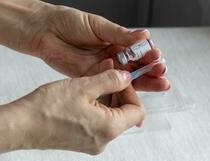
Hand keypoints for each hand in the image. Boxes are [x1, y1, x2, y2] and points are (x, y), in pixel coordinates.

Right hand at [12, 69, 144, 153]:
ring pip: (110, 118)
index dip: (132, 91)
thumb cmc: (49, 108)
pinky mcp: (81, 142)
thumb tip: (127, 77)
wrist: (21, 126)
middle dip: (118, 93)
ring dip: (106, 99)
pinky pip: (97, 124)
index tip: (120, 78)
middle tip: (105, 74)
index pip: (137, 110)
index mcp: (110, 128)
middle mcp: (104, 140)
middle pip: (124, 114)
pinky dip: (96, 108)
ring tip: (91, 81)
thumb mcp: (84, 86)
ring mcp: (92, 144)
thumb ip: (110, 81)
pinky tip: (83, 95)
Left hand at [23, 4, 169, 91]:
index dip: (148, 56)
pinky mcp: (90, 78)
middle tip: (163, 78)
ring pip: (125, 78)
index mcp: (115, 41)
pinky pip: (108, 84)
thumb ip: (120, 35)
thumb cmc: (69, 22)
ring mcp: (101, 68)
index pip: (137, 51)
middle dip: (150, 73)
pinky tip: (131, 89)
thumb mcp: (98, 26)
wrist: (45, 31)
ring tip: (158, 85)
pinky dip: (120, 87)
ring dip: (141, 83)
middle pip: (134, 68)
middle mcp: (110, 57)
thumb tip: (144, 36)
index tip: (159, 59)